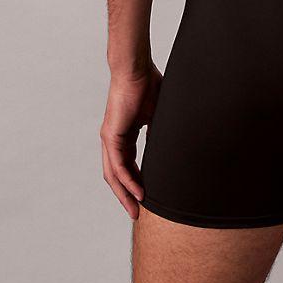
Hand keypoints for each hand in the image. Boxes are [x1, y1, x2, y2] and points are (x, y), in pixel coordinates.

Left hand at [100, 63, 162, 218]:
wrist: (136, 69)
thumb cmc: (148, 84)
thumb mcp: (157, 114)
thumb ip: (159, 130)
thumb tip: (171, 144)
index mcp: (124, 135)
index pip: (128, 165)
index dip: (135, 183)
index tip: (146, 197)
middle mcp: (113, 139)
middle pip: (117, 176)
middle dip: (127, 196)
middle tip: (137, 213)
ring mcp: (110, 138)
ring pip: (115, 175)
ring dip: (125, 194)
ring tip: (136, 210)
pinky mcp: (111, 135)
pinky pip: (118, 165)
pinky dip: (127, 181)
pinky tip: (138, 192)